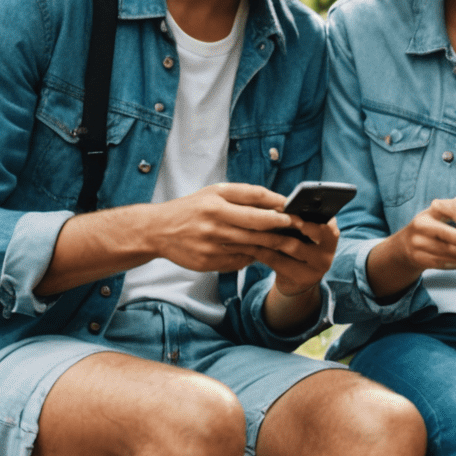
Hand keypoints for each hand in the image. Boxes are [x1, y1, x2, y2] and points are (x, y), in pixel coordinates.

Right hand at [149, 183, 333, 276]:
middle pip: (257, 230)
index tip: (295, 212)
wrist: (158, 230)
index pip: (256, 207)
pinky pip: (239, 261)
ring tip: (286, 241)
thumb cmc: (193, 207)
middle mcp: (213, 225)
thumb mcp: (215, 192)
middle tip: (298, 229)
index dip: (279, 211)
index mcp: (216, 204)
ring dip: (271, 245)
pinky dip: (252, 256)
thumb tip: (278, 201)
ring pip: (251, 247)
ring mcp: (210, 247)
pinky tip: (261, 252)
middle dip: (281, 230)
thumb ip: (246, 195)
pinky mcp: (208, 263)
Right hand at [365, 198, 455, 300]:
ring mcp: (419, 244)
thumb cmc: (434, 226)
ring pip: (452, 253)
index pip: (451, 209)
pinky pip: (447, 263)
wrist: (405, 244)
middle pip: (452, 236)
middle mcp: (422, 225)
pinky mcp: (421, 259)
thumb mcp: (445, 215)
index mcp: (431, 209)